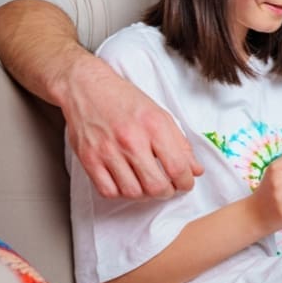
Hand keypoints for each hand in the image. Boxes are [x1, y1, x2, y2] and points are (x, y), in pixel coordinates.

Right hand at [64, 56, 202, 198]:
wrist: (87, 87)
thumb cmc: (125, 100)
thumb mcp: (160, 114)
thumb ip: (180, 143)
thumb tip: (195, 169)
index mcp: (154, 126)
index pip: (177, 167)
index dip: (185, 182)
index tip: (186, 183)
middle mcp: (131, 140)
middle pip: (156, 185)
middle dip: (167, 192)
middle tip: (168, 188)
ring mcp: (108, 151)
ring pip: (133, 192)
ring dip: (145, 195)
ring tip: (148, 185)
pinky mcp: (89, 159)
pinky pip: (108, 191)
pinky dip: (121, 193)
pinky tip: (126, 183)